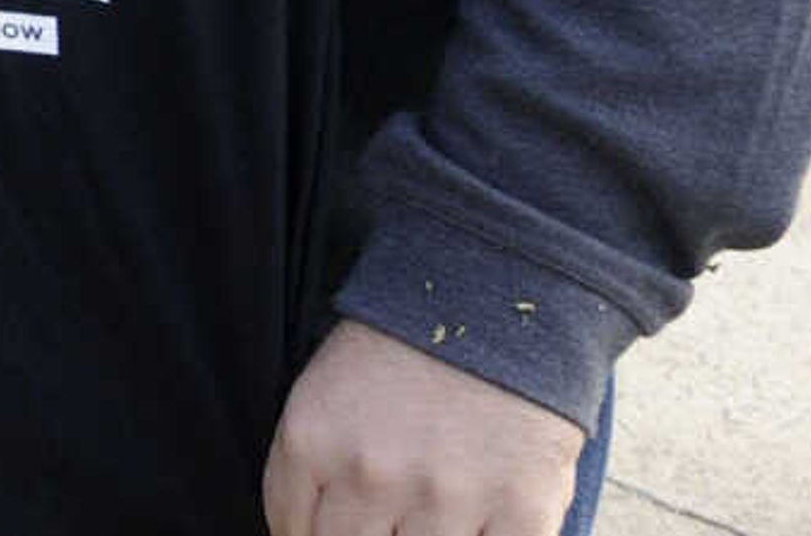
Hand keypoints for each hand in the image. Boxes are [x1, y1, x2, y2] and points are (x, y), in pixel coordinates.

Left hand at [262, 321, 587, 535]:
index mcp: (312, 441)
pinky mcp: (519, 513)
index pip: (292, 529)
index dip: (310, 535)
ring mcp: (445, 498)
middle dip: (362, 534)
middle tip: (383, 514)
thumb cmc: (403, 347)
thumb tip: (312, 533)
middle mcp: (371, 475)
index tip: (331, 525)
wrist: (494, 298)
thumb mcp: (326, 392)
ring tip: (426, 510)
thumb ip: (312, 467)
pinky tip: (472, 528)